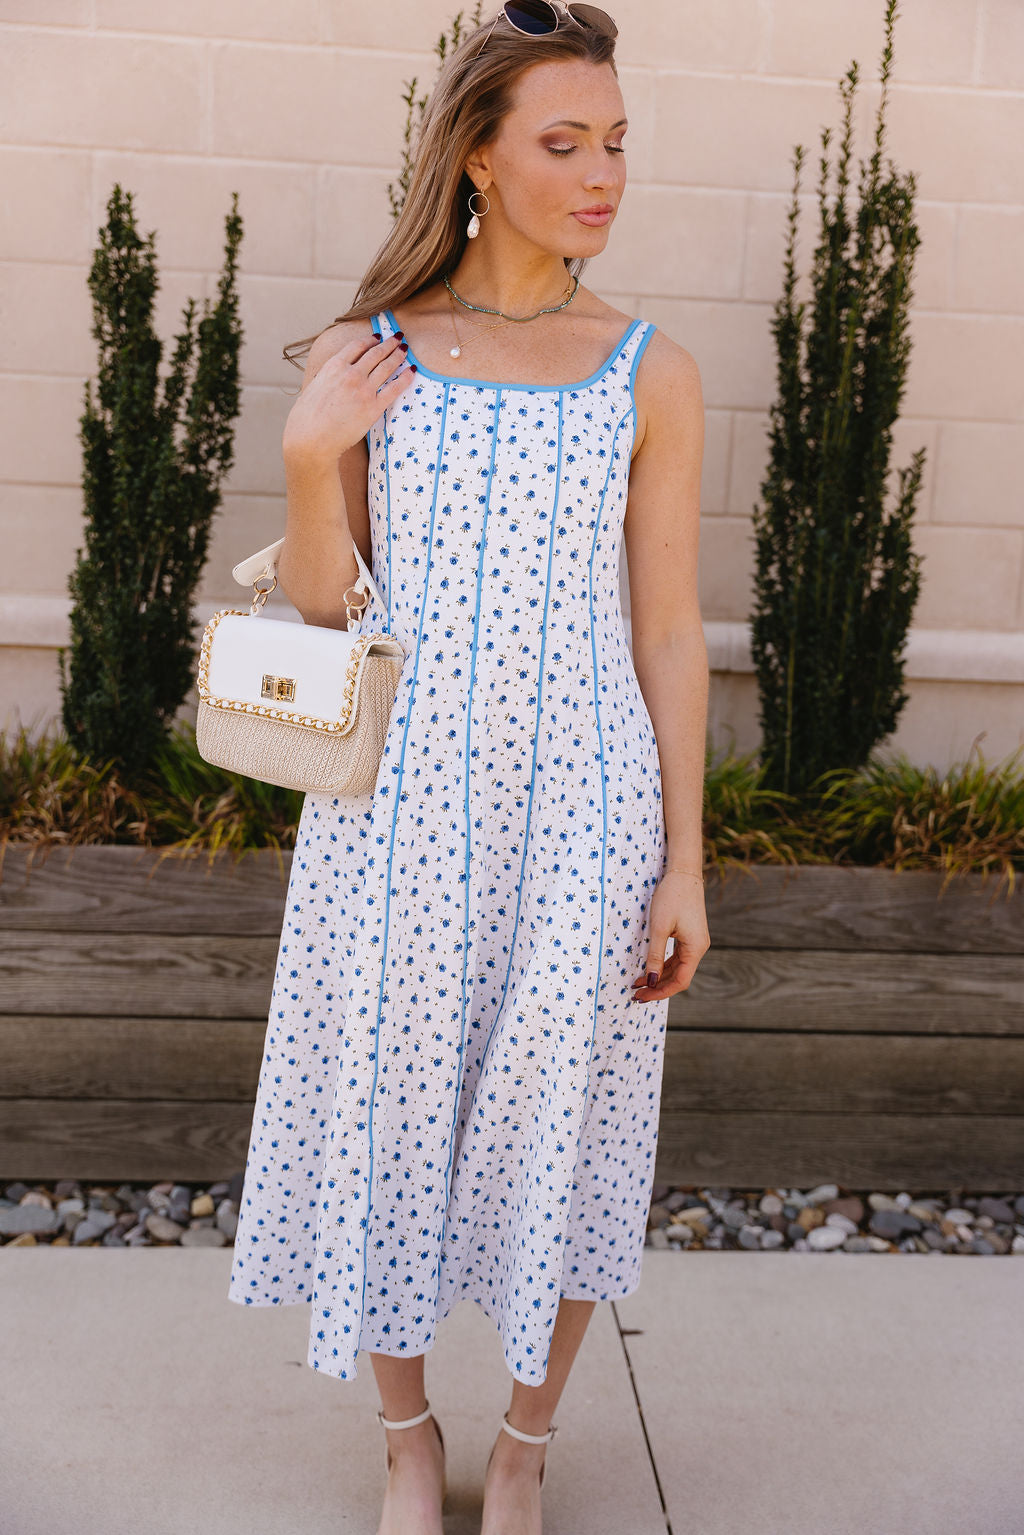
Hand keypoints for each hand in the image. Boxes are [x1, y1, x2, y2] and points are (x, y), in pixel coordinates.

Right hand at [282, 330, 414, 469]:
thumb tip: (331, 377)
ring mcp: (363, 389)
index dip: (370, 340)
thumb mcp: (313, 387)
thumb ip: (326, 378)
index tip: (377, 337)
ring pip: (386, 366)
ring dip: (398, 355)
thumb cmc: (306, 418)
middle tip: (397, 338)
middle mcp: (350, 374)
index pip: (357, 346)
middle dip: (388, 343)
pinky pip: (394, 388)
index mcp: (333, 366)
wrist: (311, 438)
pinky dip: (405, 378)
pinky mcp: (373, 407)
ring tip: (405, 349)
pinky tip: (411, 371)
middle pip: (375, 353)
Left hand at [631, 871, 710, 1002]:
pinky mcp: (689, 936)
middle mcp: (699, 948)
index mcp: (696, 948)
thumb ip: (655, 956)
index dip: (661, 992)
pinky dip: (663, 965)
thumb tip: (651, 980)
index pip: (680, 981)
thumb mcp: (659, 928)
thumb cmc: (671, 897)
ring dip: (659, 977)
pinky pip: (677, 958)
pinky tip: (649, 970)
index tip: (642, 996)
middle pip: (679, 977)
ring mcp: (695, 942)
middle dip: (658, 987)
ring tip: (638, 985)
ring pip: (677, 969)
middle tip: (636, 995)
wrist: (683, 874)